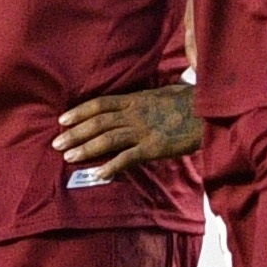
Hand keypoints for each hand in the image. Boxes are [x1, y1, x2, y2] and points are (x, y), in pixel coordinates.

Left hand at [53, 82, 203, 183]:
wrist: (211, 112)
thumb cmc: (191, 101)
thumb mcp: (165, 92)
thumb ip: (147, 97)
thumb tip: (137, 99)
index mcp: (135, 100)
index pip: (100, 104)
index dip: (79, 112)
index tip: (62, 120)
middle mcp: (135, 114)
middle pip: (97, 122)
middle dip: (75, 133)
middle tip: (56, 143)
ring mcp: (143, 131)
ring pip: (107, 139)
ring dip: (86, 148)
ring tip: (69, 157)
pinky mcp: (154, 147)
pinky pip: (128, 158)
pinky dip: (112, 166)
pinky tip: (99, 174)